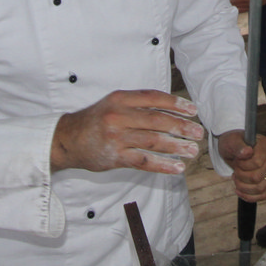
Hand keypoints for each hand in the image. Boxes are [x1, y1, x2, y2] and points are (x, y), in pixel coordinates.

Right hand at [51, 90, 204, 174]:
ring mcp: (116, 137)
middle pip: (157, 120)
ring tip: (192, 150)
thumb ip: (137, 105)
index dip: (175, 103)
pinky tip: (177, 168)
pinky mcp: (114, 157)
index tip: (192, 110)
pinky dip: (162, 165)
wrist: (67, 139)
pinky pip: (143, 161)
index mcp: (120, 99)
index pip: (153, 98)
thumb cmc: (96, 120)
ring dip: (176, 146)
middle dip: (181, 126)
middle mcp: (118, 116)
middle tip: (198, 132)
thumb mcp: (113, 104)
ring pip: (153, 141)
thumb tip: (171, 109)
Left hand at [217, 130, 265, 202]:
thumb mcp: (231, 142)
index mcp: (264, 145)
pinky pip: (263, 195)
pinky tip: (239, 190)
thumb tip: (248, 151)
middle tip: (235, 168)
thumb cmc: (232, 143)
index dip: (243, 165)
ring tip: (236, 177)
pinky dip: (248, 196)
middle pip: (257, 177)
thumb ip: (239, 146)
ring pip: (260, 188)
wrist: (231, 149)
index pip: (257, 163)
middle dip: (241, 175)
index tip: (237, 160)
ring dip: (243, 186)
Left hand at [227, 0, 250, 9]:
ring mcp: (248, 4)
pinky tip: (232, 9)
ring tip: (225, 5)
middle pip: (235, 1)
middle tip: (221, 0)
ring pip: (237, 6)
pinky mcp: (250, 8)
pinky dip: (236, 10)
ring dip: (231, 5)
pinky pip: (241, 10)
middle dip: (228, 0)